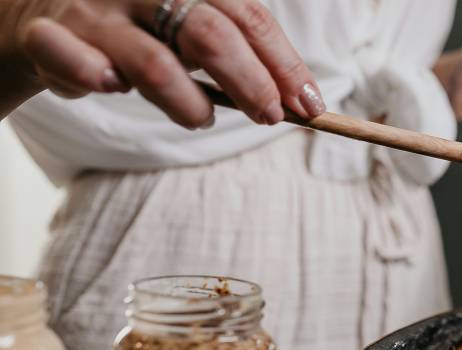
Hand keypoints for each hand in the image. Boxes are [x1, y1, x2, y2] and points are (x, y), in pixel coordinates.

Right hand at [5, 0, 324, 127]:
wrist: (44, 13)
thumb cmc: (140, 27)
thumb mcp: (190, 27)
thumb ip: (237, 54)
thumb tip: (297, 98)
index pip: (248, 15)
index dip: (283, 63)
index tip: (309, 104)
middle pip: (209, 35)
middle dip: (250, 84)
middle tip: (268, 117)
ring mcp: (94, 10)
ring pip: (154, 64)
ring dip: (188, 104)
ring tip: (199, 118)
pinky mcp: (49, 36)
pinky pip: (71, 59)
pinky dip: (92, 77)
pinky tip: (110, 86)